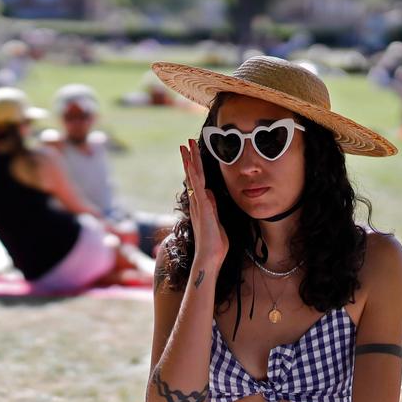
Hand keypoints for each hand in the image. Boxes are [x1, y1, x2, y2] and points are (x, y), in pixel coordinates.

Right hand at [180, 138, 227, 268]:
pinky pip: (197, 187)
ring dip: (189, 160)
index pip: (197, 182)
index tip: (192, 155)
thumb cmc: (215, 245)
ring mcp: (198, 204)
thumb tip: (210, 195)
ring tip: (185, 145)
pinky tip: (190, 163)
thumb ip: (213, 208)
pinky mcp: (202, 207)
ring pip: (193, 177)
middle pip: (192, 176)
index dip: (195, 167)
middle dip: (189, 158)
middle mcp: (197, 203)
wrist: (209, 258)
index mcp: (201, 205)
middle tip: (185, 143)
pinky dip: (194, 174)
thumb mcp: (216, 221)